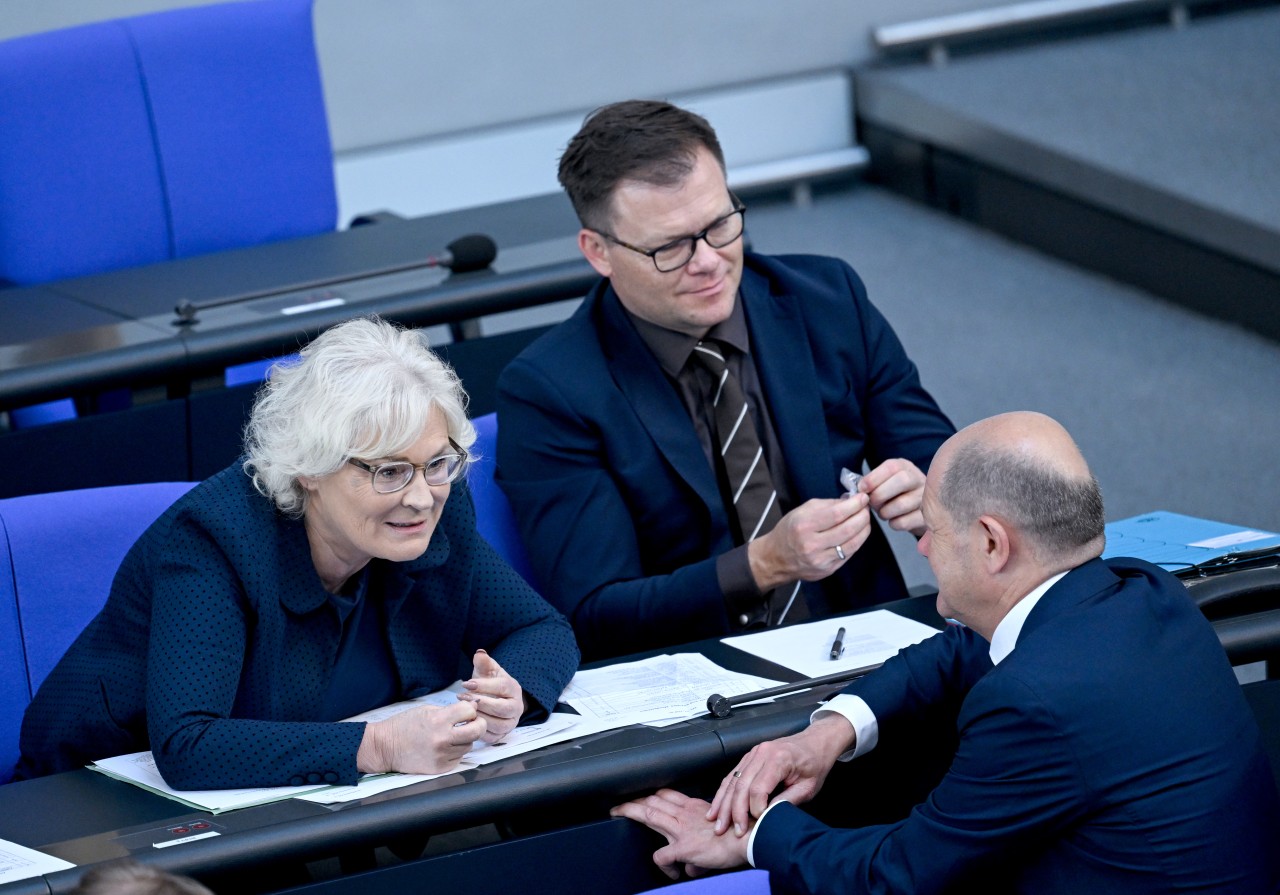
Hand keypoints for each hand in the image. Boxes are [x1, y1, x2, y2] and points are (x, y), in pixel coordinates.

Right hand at [357, 700, 485, 774]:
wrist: (385, 747)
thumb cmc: (404, 725)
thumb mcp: (426, 710)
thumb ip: (450, 710)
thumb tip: (473, 708)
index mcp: (438, 720)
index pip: (469, 711)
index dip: (470, 709)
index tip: (466, 711)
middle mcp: (442, 739)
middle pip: (477, 731)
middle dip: (479, 724)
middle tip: (473, 723)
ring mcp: (441, 756)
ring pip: (469, 746)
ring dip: (465, 739)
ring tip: (451, 736)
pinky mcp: (439, 768)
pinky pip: (458, 758)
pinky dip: (456, 752)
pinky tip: (444, 747)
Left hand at [458, 649, 523, 742]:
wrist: (494, 700)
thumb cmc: (490, 684)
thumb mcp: (487, 672)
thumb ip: (484, 663)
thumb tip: (479, 653)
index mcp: (514, 689)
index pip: (502, 687)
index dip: (484, 685)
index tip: (466, 683)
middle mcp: (516, 707)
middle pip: (502, 708)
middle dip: (482, 703)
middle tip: (463, 697)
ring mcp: (510, 723)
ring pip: (498, 724)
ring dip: (480, 717)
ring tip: (464, 709)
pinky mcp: (501, 736)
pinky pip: (492, 737)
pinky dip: (479, 731)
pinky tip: (467, 722)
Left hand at [611, 789, 749, 879]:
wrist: (751, 837)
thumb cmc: (740, 831)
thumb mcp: (717, 828)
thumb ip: (700, 840)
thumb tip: (691, 863)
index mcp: (693, 807)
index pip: (666, 794)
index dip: (651, 794)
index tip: (641, 795)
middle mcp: (685, 814)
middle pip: (652, 800)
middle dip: (633, 800)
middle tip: (619, 803)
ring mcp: (682, 829)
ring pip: (649, 814)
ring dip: (630, 811)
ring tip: (618, 812)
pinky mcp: (684, 848)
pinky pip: (662, 856)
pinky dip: (662, 864)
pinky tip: (670, 871)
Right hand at [706, 714, 854, 836]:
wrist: (815, 743)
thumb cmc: (814, 764)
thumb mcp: (809, 787)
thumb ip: (787, 801)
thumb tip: (767, 817)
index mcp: (779, 759)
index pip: (758, 788)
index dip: (755, 809)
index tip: (757, 824)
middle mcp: (762, 753)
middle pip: (741, 784)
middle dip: (733, 811)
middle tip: (729, 830)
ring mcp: (753, 753)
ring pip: (733, 780)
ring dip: (723, 803)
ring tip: (716, 821)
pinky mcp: (749, 756)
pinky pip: (733, 775)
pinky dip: (724, 792)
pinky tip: (718, 806)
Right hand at [748, 494, 871, 590]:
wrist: (776, 559)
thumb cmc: (788, 531)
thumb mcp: (801, 511)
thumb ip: (827, 505)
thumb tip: (849, 501)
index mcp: (804, 526)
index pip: (836, 514)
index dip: (854, 505)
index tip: (863, 498)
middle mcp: (812, 544)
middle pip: (848, 529)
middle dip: (862, 516)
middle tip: (866, 508)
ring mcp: (821, 560)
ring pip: (852, 544)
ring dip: (864, 529)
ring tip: (865, 520)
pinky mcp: (828, 570)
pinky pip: (848, 554)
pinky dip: (857, 541)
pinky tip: (858, 533)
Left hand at [861, 458, 926, 536]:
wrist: (915, 511)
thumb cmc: (893, 495)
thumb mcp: (883, 482)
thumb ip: (871, 483)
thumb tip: (859, 491)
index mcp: (904, 467)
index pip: (891, 467)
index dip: (873, 478)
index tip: (862, 489)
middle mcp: (918, 479)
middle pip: (902, 480)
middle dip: (880, 494)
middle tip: (872, 503)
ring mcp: (926, 498)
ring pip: (902, 504)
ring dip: (885, 512)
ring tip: (883, 512)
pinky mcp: (926, 517)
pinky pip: (904, 522)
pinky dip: (893, 523)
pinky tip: (894, 520)